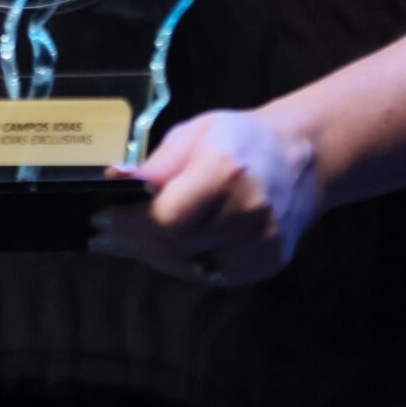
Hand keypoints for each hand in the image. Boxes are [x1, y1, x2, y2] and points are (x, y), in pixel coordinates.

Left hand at [89, 110, 318, 287]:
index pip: (166, 218)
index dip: (129, 224)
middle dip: (134, 241)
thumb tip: (116, 180)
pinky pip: (212, 274)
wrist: (303, 159)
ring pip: (189, 266)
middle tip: (107, 235)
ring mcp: (261, 243)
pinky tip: (173, 248)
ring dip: (156, 255)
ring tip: (135, 241)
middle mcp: (248, 212)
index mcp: (226, 172)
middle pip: (174, 245)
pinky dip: (187, 263)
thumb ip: (159, 163)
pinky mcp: (267, 263)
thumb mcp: (197, 132)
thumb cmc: (241, 139)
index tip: (102, 218)